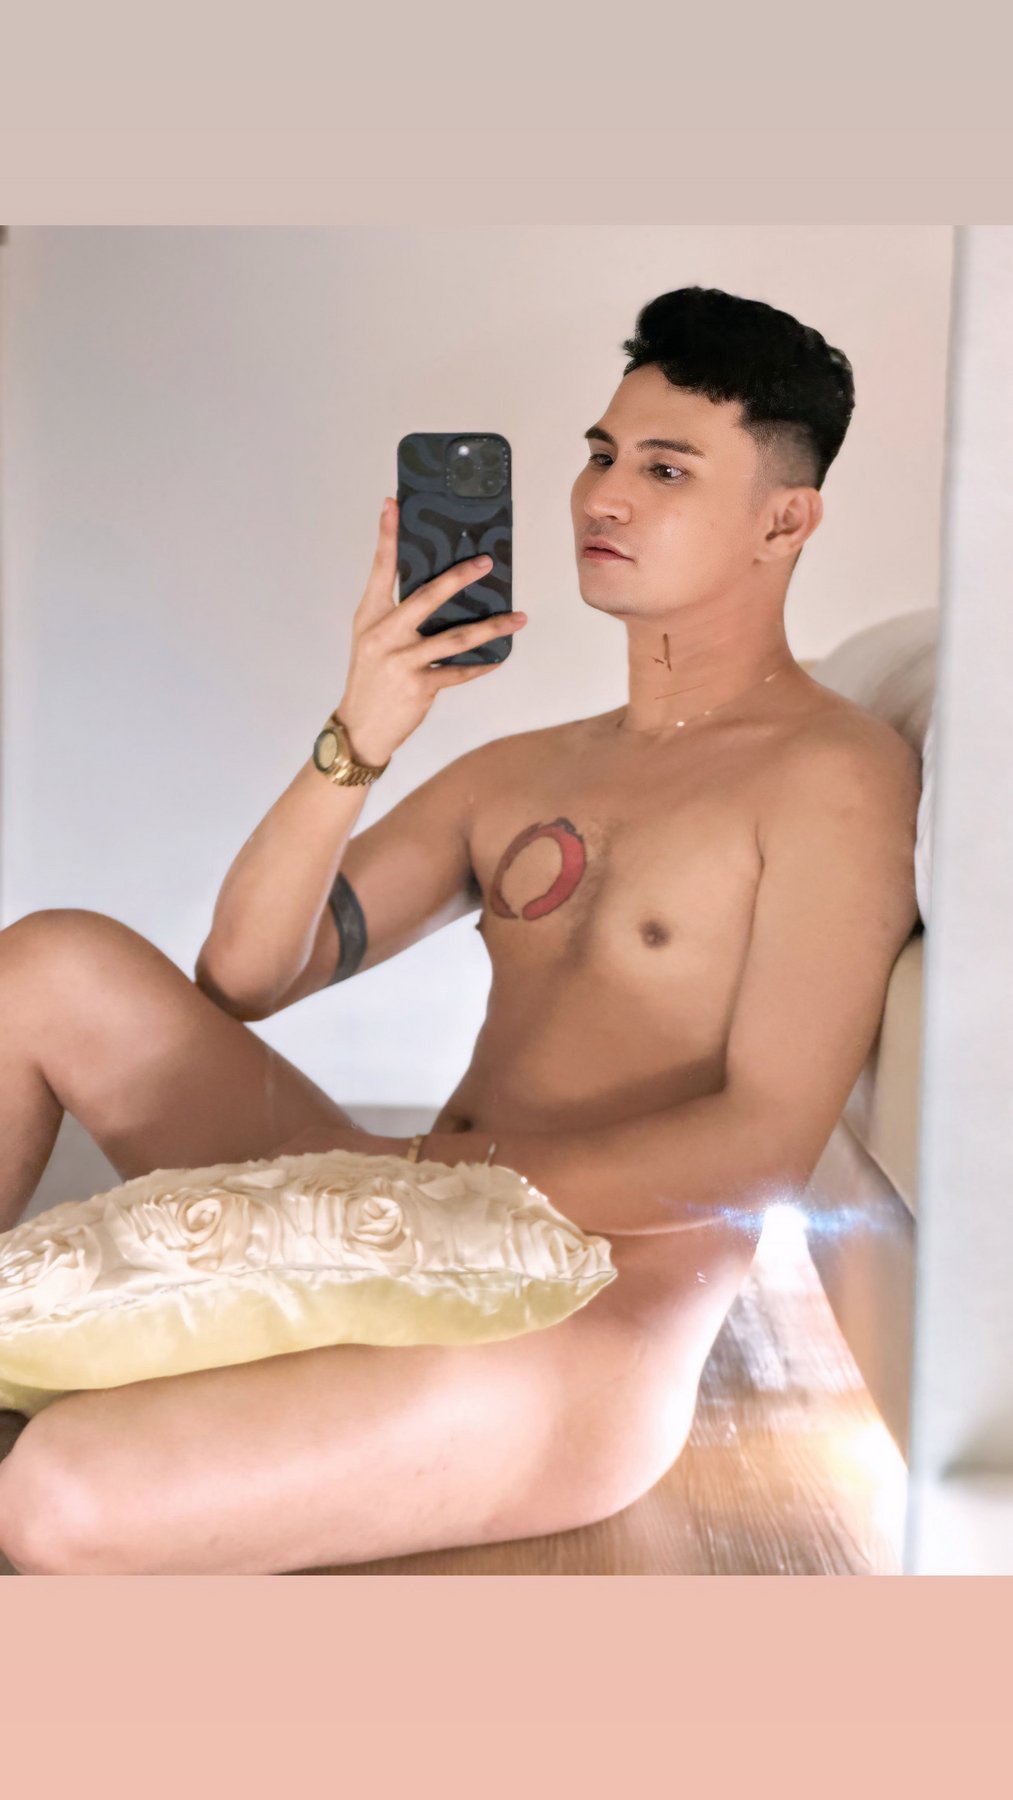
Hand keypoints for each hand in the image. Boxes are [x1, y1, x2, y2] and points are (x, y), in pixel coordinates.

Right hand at [334, 496, 525, 766]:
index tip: (393, 504)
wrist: (361, 726)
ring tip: (518, 619)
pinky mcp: (419, 686)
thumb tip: (439, 590)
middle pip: (426, 597)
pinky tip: (498, 658)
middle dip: (458, 577)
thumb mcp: (371, 638)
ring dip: (490, 628)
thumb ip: (396, 613)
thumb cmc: (370, 677)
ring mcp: (401, 660)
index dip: (387, 535)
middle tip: (486, 562)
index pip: (380, 568)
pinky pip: (458, 672)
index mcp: (370, 615)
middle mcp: (384, 633)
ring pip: (454, 638)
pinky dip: (480, 666)